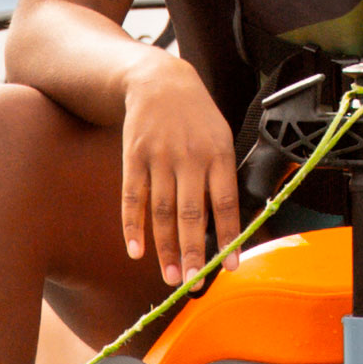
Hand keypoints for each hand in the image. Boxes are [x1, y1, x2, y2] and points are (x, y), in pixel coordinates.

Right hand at [117, 56, 242, 283]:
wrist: (160, 80)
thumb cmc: (197, 117)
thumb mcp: (222, 137)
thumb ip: (223, 176)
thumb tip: (228, 224)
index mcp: (218, 154)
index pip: (226, 202)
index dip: (228, 235)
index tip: (230, 264)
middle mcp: (189, 157)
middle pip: (190, 213)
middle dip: (193, 251)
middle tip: (194, 282)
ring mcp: (159, 157)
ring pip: (161, 211)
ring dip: (165, 248)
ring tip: (171, 277)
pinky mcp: (134, 157)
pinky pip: (132, 198)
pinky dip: (132, 226)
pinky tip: (136, 250)